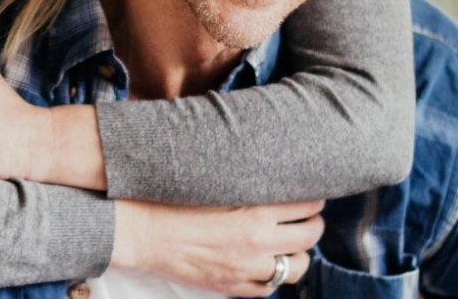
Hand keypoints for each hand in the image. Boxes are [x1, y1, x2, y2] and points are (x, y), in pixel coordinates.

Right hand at [113, 199, 324, 296]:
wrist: (143, 230)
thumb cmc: (176, 199)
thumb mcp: (219, 180)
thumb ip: (252, 179)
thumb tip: (279, 171)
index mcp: (256, 207)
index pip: (309, 202)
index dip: (314, 197)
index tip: (311, 193)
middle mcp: (258, 239)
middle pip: (310, 234)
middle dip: (312, 223)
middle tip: (307, 216)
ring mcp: (247, 267)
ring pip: (298, 266)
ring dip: (299, 253)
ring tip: (292, 242)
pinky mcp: (233, 287)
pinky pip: (270, 288)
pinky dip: (275, 276)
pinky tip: (269, 263)